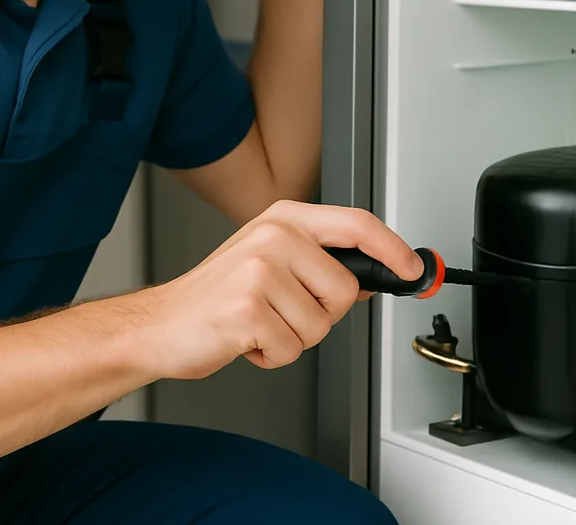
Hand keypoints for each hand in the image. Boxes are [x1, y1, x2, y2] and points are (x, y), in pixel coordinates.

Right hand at [126, 200, 421, 379]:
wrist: (163, 323)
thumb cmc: (217, 295)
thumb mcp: (270, 262)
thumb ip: (321, 262)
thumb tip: (380, 274)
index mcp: (282, 218)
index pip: (356, 224)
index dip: (393, 249)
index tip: (412, 269)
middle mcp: (273, 236)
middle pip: (345, 289)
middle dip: (322, 314)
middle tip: (282, 310)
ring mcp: (260, 269)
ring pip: (321, 326)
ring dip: (293, 338)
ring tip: (259, 323)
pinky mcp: (249, 308)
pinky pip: (292, 349)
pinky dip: (272, 357)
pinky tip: (246, 338)